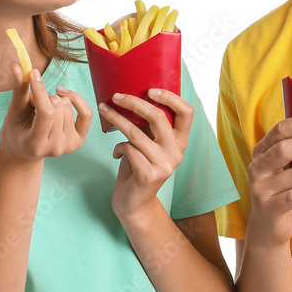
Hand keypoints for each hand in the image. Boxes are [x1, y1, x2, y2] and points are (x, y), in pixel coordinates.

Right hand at [0, 65, 92, 162]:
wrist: (25, 148)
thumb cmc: (17, 128)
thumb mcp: (15, 110)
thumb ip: (19, 89)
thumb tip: (18, 66)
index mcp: (35, 145)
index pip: (46, 114)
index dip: (40, 91)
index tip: (33, 73)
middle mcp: (55, 148)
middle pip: (58, 106)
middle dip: (44, 98)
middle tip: (34, 105)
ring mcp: (69, 146)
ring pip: (68, 106)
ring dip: (55, 100)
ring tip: (44, 109)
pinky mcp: (79, 140)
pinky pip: (86, 112)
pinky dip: (76, 99)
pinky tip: (64, 95)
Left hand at [100, 89, 194, 221]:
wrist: (133, 202)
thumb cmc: (137, 166)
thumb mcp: (148, 143)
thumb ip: (149, 126)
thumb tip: (133, 95)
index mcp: (180, 141)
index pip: (187, 112)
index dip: (171, 97)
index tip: (150, 89)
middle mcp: (176, 152)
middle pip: (158, 117)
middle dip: (134, 102)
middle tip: (116, 96)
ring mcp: (164, 165)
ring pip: (136, 132)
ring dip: (116, 119)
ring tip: (104, 110)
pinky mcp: (148, 175)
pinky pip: (128, 149)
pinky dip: (118, 147)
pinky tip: (116, 153)